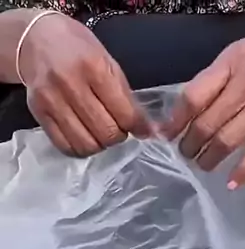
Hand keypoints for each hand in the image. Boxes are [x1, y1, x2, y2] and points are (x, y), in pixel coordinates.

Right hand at [19, 14, 153, 156]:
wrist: (36, 39)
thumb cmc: (78, 50)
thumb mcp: (107, 61)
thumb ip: (125, 96)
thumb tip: (145, 129)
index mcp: (93, 67)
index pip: (124, 113)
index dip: (137, 127)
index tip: (141, 129)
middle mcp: (70, 83)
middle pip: (105, 133)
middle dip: (118, 136)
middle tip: (117, 128)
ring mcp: (52, 100)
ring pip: (86, 144)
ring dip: (99, 145)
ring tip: (100, 133)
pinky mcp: (39, 113)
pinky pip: (65, 146)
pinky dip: (80, 149)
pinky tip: (84, 137)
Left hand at [162, 17, 244, 186]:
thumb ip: (222, 68)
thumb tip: (198, 95)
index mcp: (233, 62)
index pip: (195, 96)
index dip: (176, 118)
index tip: (166, 132)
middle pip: (208, 123)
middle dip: (190, 143)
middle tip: (184, 152)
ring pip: (228, 140)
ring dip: (210, 158)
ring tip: (201, 164)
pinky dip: (244, 170)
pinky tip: (231, 183)